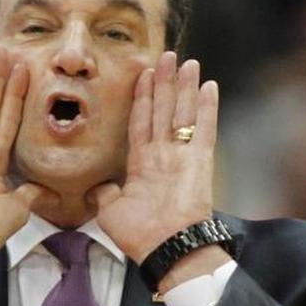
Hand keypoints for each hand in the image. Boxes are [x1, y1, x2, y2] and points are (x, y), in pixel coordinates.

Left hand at [91, 51, 220, 263]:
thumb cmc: (140, 235)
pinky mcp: (201, 160)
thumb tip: (97, 188)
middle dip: (164, 82)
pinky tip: (208, 85)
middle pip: (163, 110)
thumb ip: (104, 194)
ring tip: (187, 62)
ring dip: (184, 86)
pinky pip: (204, 128)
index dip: (142, 98)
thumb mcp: (110, 211)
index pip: (142, 122)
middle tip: (167, 56)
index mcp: (142, 165)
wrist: (165, 249)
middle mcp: (164, 155)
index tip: (143, 75)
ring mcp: (183, 156)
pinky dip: (207, 107)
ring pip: (183, 112)